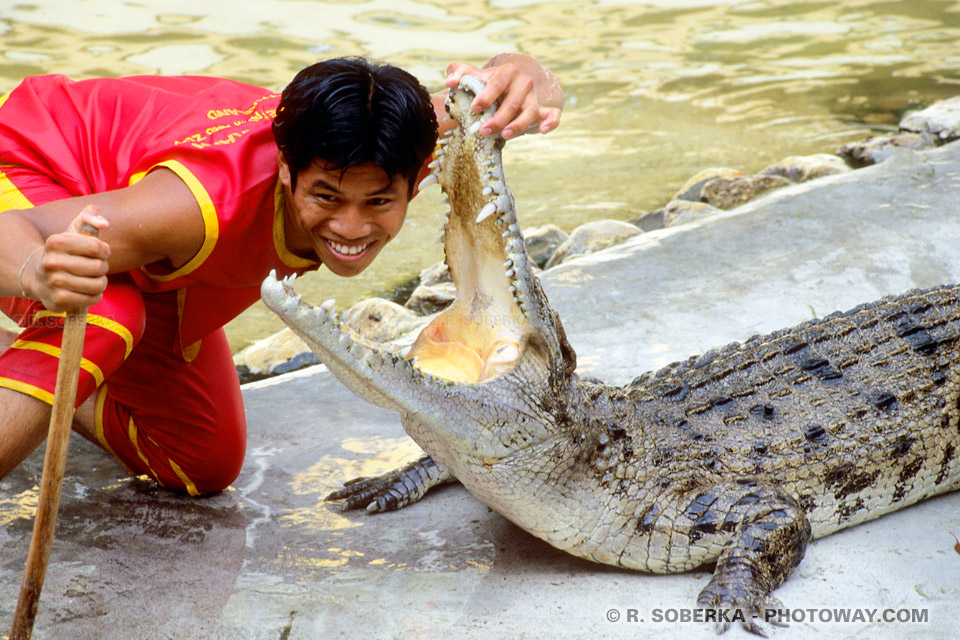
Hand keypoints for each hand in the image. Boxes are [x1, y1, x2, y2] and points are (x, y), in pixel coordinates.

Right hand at [27, 205, 109, 311]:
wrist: (38, 277)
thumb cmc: (65, 252)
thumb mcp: (73, 230)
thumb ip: (90, 217)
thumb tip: (104, 224)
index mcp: (56, 242)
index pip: (96, 246)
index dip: (105, 251)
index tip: (100, 253)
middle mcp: (51, 262)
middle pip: (99, 267)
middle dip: (103, 267)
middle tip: (96, 267)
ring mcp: (53, 282)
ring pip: (98, 284)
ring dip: (101, 282)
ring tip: (93, 279)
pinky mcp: (58, 300)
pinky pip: (92, 298)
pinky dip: (95, 295)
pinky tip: (87, 291)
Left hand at [445, 57, 562, 139]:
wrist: (516, 84)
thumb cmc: (491, 83)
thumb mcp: (477, 75)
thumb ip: (461, 73)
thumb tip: (449, 81)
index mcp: (508, 72)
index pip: (497, 83)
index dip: (486, 96)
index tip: (474, 109)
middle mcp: (524, 83)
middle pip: (513, 102)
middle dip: (498, 118)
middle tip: (483, 131)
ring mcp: (535, 98)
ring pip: (530, 112)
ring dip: (518, 125)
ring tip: (504, 136)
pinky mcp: (544, 110)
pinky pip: (553, 116)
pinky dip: (550, 123)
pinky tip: (542, 131)